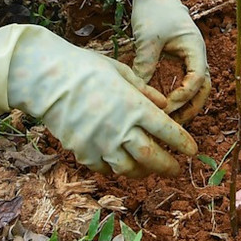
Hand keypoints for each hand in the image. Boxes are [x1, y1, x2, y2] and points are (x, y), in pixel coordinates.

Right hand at [0, 23, 196, 177]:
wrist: (47, 79)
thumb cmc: (85, 68)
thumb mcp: (121, 71)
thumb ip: (144, 90)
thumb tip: (164, 104)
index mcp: (134, 106)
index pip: (167, 131)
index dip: (183, 143)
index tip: (192, 150)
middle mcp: (120, 129)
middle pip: (152, 158)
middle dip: (168, 166)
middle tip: (176, 169)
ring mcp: (100, 143)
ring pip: (129, 170)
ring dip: (143, 172)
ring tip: (149, 170)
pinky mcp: (83, 152)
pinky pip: (104, 169)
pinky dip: (115, 169)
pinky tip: (120, 163)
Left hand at [126, 0, 210, 120]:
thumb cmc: (154, 10)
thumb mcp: (148, 38)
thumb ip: (146, 63)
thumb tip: (139, 92)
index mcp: (195, 48)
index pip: (198, 78)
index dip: (184, 96)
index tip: (166, 106)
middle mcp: (197, 55)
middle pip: (204, 88)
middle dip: (191, 107)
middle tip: (173, 123)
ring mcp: (191, 57)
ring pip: (197, 88)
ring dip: (187, 105)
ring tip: (170, 120)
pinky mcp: (181, 59)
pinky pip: (186, 82)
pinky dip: (180, 96)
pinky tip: (165, 107)